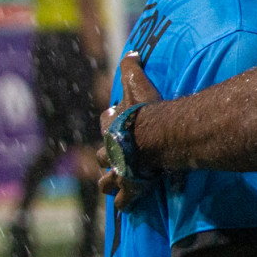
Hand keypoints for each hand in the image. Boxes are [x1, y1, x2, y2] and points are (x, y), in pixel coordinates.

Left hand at [97, 52, 162, 209]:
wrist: (154, 136)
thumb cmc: (145, 111)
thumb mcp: (136, 82)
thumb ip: (132, 66)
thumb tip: (131, 51)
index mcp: (110, 127)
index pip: (105, 122)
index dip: (111, 121)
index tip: (117, 118)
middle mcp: (110, 151)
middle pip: (102, 155)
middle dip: (107, 157)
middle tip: (118, 157)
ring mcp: (118, 171)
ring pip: (106, 182)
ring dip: (111, 182)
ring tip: (117, 184)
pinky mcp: (130, 187)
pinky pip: (126, 199)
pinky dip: (126, 202)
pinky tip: (127, 205)